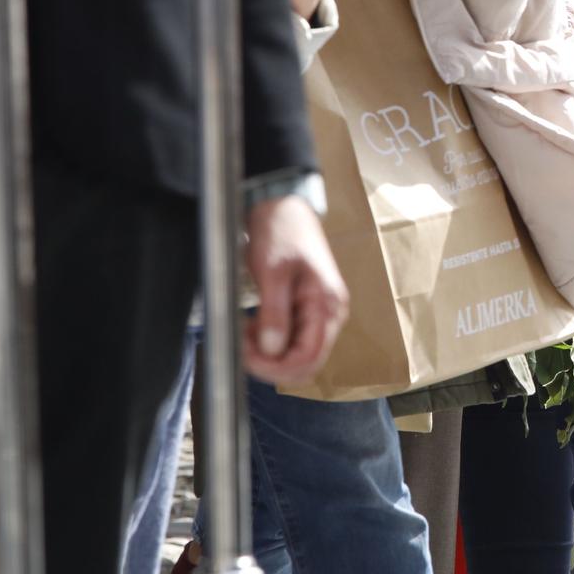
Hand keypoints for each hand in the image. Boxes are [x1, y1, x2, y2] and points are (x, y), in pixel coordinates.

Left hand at [244, 195, 348, 383]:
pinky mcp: (308, 310)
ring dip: (269, 353)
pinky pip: (293, 339)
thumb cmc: (282, 231)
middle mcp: (331, 314)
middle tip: (242, 345)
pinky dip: (271, 341)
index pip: (308, 358)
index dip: (275, 367)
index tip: (246, 356)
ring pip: (297, 354)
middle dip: (271, 363)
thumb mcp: (273, 272)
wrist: (284, 206)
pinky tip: (254, 326)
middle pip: (305, 363)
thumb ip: (275, 314)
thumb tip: (272, 350)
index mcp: (328, 305)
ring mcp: (320, 313)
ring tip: (246, 332)